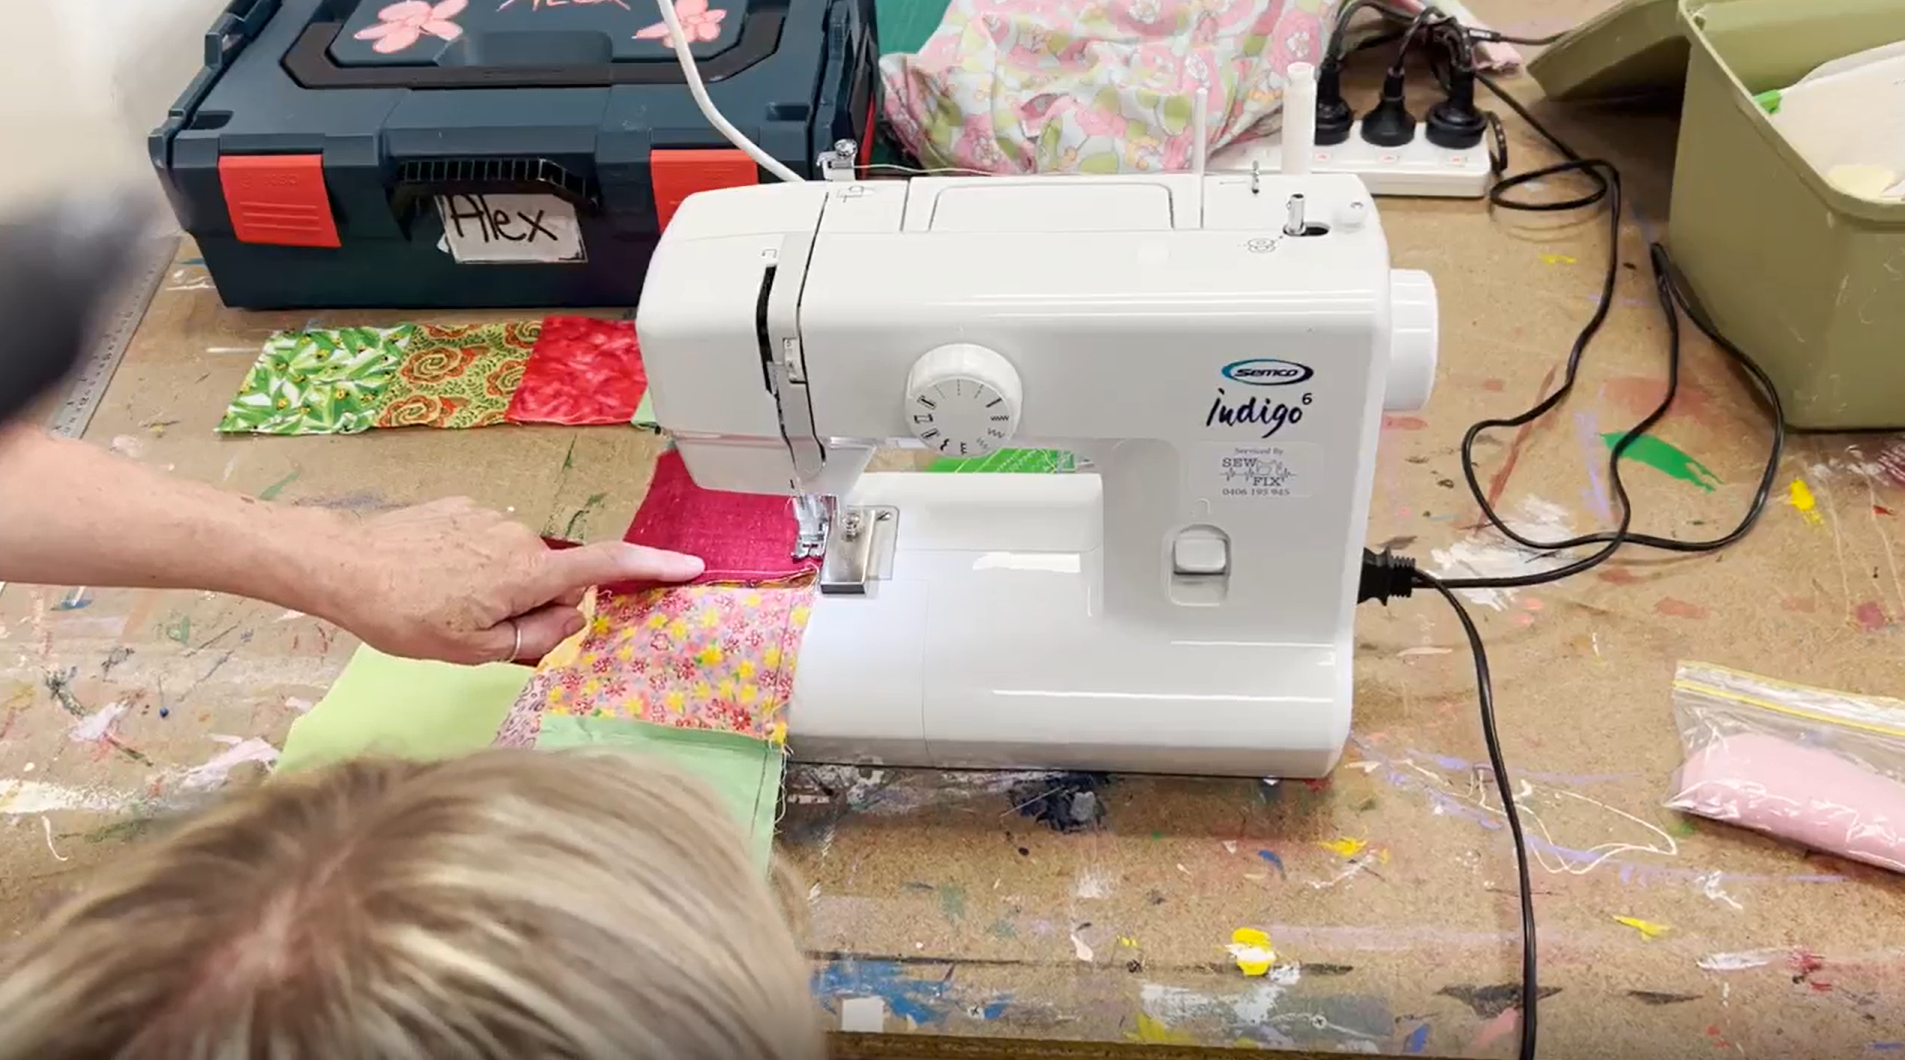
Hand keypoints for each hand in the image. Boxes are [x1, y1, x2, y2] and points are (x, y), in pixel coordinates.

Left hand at [310, 497, 702, 664]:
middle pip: (556, 577)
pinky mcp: (463, 508)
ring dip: (498, 587)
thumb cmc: (403, 614)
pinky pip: (488, 545)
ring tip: (444, 605)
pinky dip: (473, 567)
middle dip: (535, 603)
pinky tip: (431, 580)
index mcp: (529, 572)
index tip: (690, 567)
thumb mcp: (474, 650)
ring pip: (518, 563)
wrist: (341, 564)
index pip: (607, 567)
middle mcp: (519, 536)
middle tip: (481, 629)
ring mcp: (490, 518)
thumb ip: (536, 637)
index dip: (653, 567)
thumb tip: (571, 618)